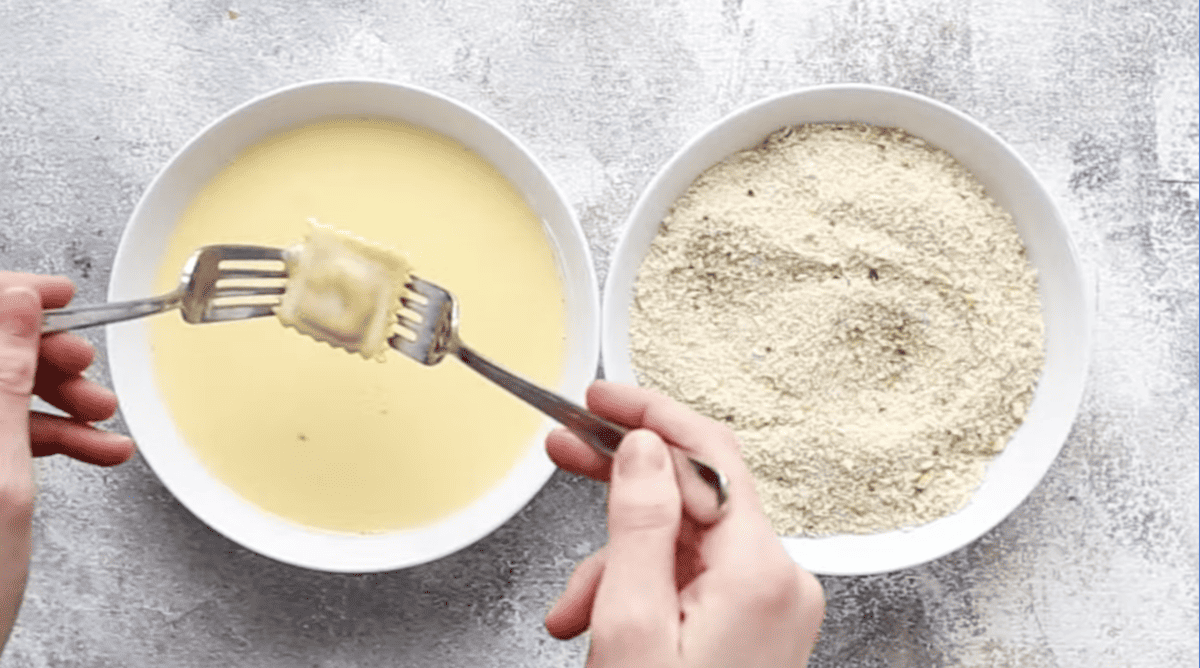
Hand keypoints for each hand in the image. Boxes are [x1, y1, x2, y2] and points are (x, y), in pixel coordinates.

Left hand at [1, 273, 135, 651]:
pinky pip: (3, 432)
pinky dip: (52, 437)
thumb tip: (16, 305)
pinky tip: (97, 447)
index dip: (14, 296)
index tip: (59, 295)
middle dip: (45, 356)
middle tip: (85, 373)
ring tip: (101, 418)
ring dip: (58, 401)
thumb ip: (1, 380)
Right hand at [543, 381, 824, 666]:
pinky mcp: (757, 626)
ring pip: (683, 541)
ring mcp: (772, 605)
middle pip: (693, 494)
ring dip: (620, 560)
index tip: (600, 399)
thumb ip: (638, 526)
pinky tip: (602, 618)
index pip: (708, 454)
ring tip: (577, 607)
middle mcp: (780, 581)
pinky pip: (692, 578)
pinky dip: (643, 588)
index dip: (647, 415)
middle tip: (567, 452)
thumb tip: (642, 448)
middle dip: (620, 482)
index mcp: (759, 572)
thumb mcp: (631, 625)